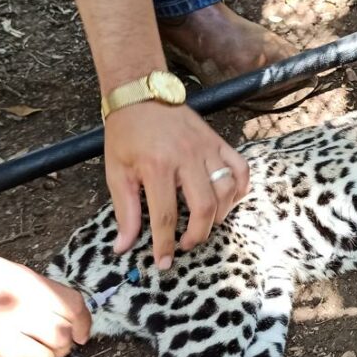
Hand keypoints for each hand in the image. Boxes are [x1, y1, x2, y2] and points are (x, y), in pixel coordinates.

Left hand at [103, 102, 248, 268]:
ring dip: (219, 215)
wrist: (141, 94)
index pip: (165, 215)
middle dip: (198, 233)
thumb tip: (123, 246)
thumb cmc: (125, 134)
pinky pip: (240, 169)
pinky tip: (227, 200)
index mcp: (156, 166)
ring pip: (226, 190)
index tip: (164, 262)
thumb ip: (124, 211)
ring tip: (204, 223)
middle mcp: (186, 157)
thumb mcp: (116, 172)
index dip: (165, 244)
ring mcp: (206, 148)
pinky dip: (239, 188)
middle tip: (186, 243)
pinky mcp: (218, 142)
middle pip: (203, 206)